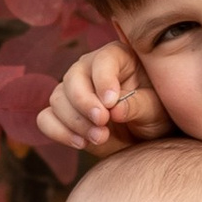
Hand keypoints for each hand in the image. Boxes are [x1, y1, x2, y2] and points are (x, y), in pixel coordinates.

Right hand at [36, 40, 167, 153]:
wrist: (145, 138)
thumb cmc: (155, 115)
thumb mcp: (155, 110)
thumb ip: (137, 105)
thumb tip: (115, 109)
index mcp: (117, 58)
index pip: (103, 60)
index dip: (103, 80)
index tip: (111, 103)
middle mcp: (90, 69)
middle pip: (73, 77)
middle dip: (84, 103)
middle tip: (103, 123)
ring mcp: (73, 91)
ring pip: (57, 99)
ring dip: (76, 122)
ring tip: (100, 138)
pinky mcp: (63, 114)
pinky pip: (45, 118)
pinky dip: (58, 131)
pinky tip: (80, 143)